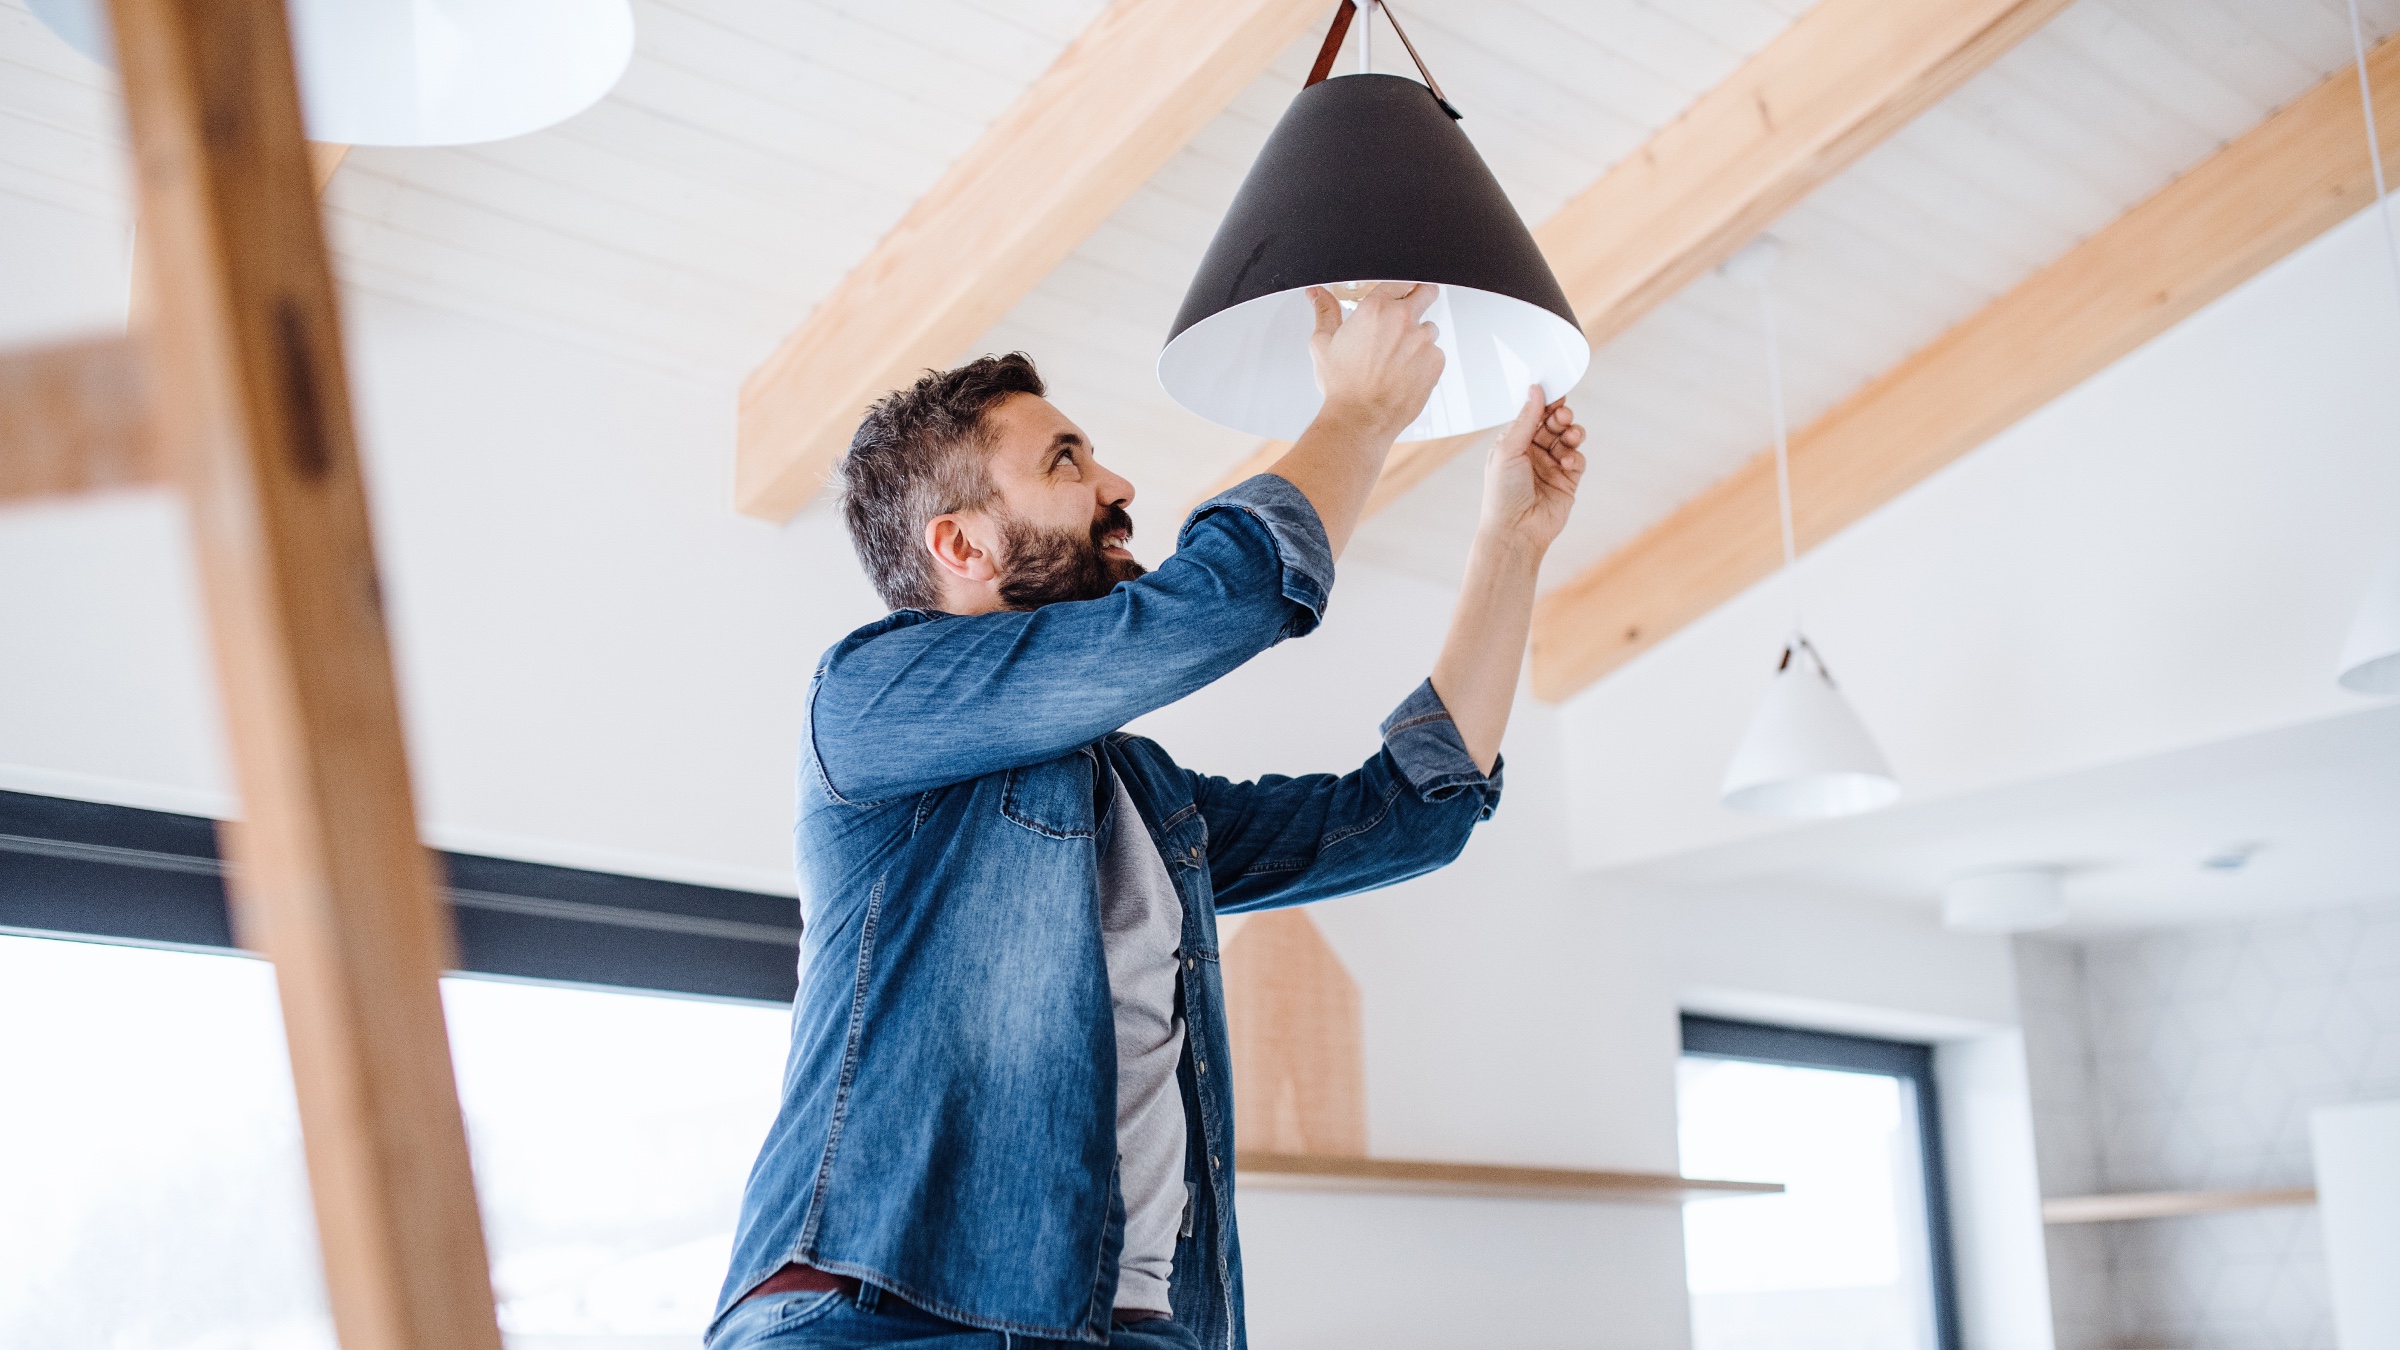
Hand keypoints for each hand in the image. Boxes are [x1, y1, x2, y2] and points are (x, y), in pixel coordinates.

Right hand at [1306, 282, 1444, 438]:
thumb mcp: (1323, 344)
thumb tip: (1317, 294)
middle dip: (1422, 298)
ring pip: (1430, 328)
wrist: (1360, 419)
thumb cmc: (1342, 385)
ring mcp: (1422, 340)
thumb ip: (1324, 312)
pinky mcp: (1436, 361)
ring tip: (1398, 358)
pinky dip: (1425, 360)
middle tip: (1410, 314)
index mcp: (1376, 308)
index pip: (1401, 281)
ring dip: (1419, 337)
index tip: (1400, 295)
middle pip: (1427, 292)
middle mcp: (1403, 319)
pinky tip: (1405, 373)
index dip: (1401, 288)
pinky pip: (1436, 353)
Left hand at [1479, 386, 1585, 552]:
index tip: (1556, 391)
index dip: (1545, 403)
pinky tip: (1568, 461)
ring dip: (1572, 432)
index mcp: (1514, 443)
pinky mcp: (1567, 480)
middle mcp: (1533, 452)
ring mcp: (1551, 466)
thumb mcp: (1508, 450)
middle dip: (1560, 416)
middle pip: (1553, 423)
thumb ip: (1525, 419)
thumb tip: (1535, 390)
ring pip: (1569, 438)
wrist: (1515, 531)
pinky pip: (1578, 459)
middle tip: (1562, 415)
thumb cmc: (1502, 494)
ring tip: (1570, 435)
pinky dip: (1575, 455)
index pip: (1533, 415)